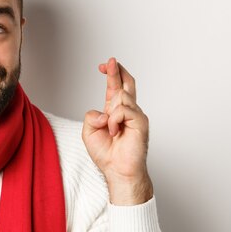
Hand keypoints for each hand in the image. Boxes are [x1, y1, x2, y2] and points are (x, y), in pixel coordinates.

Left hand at [82, 57, 153, 204]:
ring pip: (120, 96)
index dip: (111, 74)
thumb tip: (104, 111)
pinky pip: (123, 109)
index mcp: (115, 111)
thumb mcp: (89, 131)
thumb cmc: (106, 154)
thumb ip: (91, 116)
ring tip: (111, 130)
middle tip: (111, 61)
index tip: (103, 65)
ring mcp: (136, 115)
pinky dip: (114, 121)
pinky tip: (115, 132)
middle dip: (117, 70)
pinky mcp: (141, 121)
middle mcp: (127, 111)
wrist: (117, 170)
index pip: (115, 87)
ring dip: (110, 112)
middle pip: (126, 84)